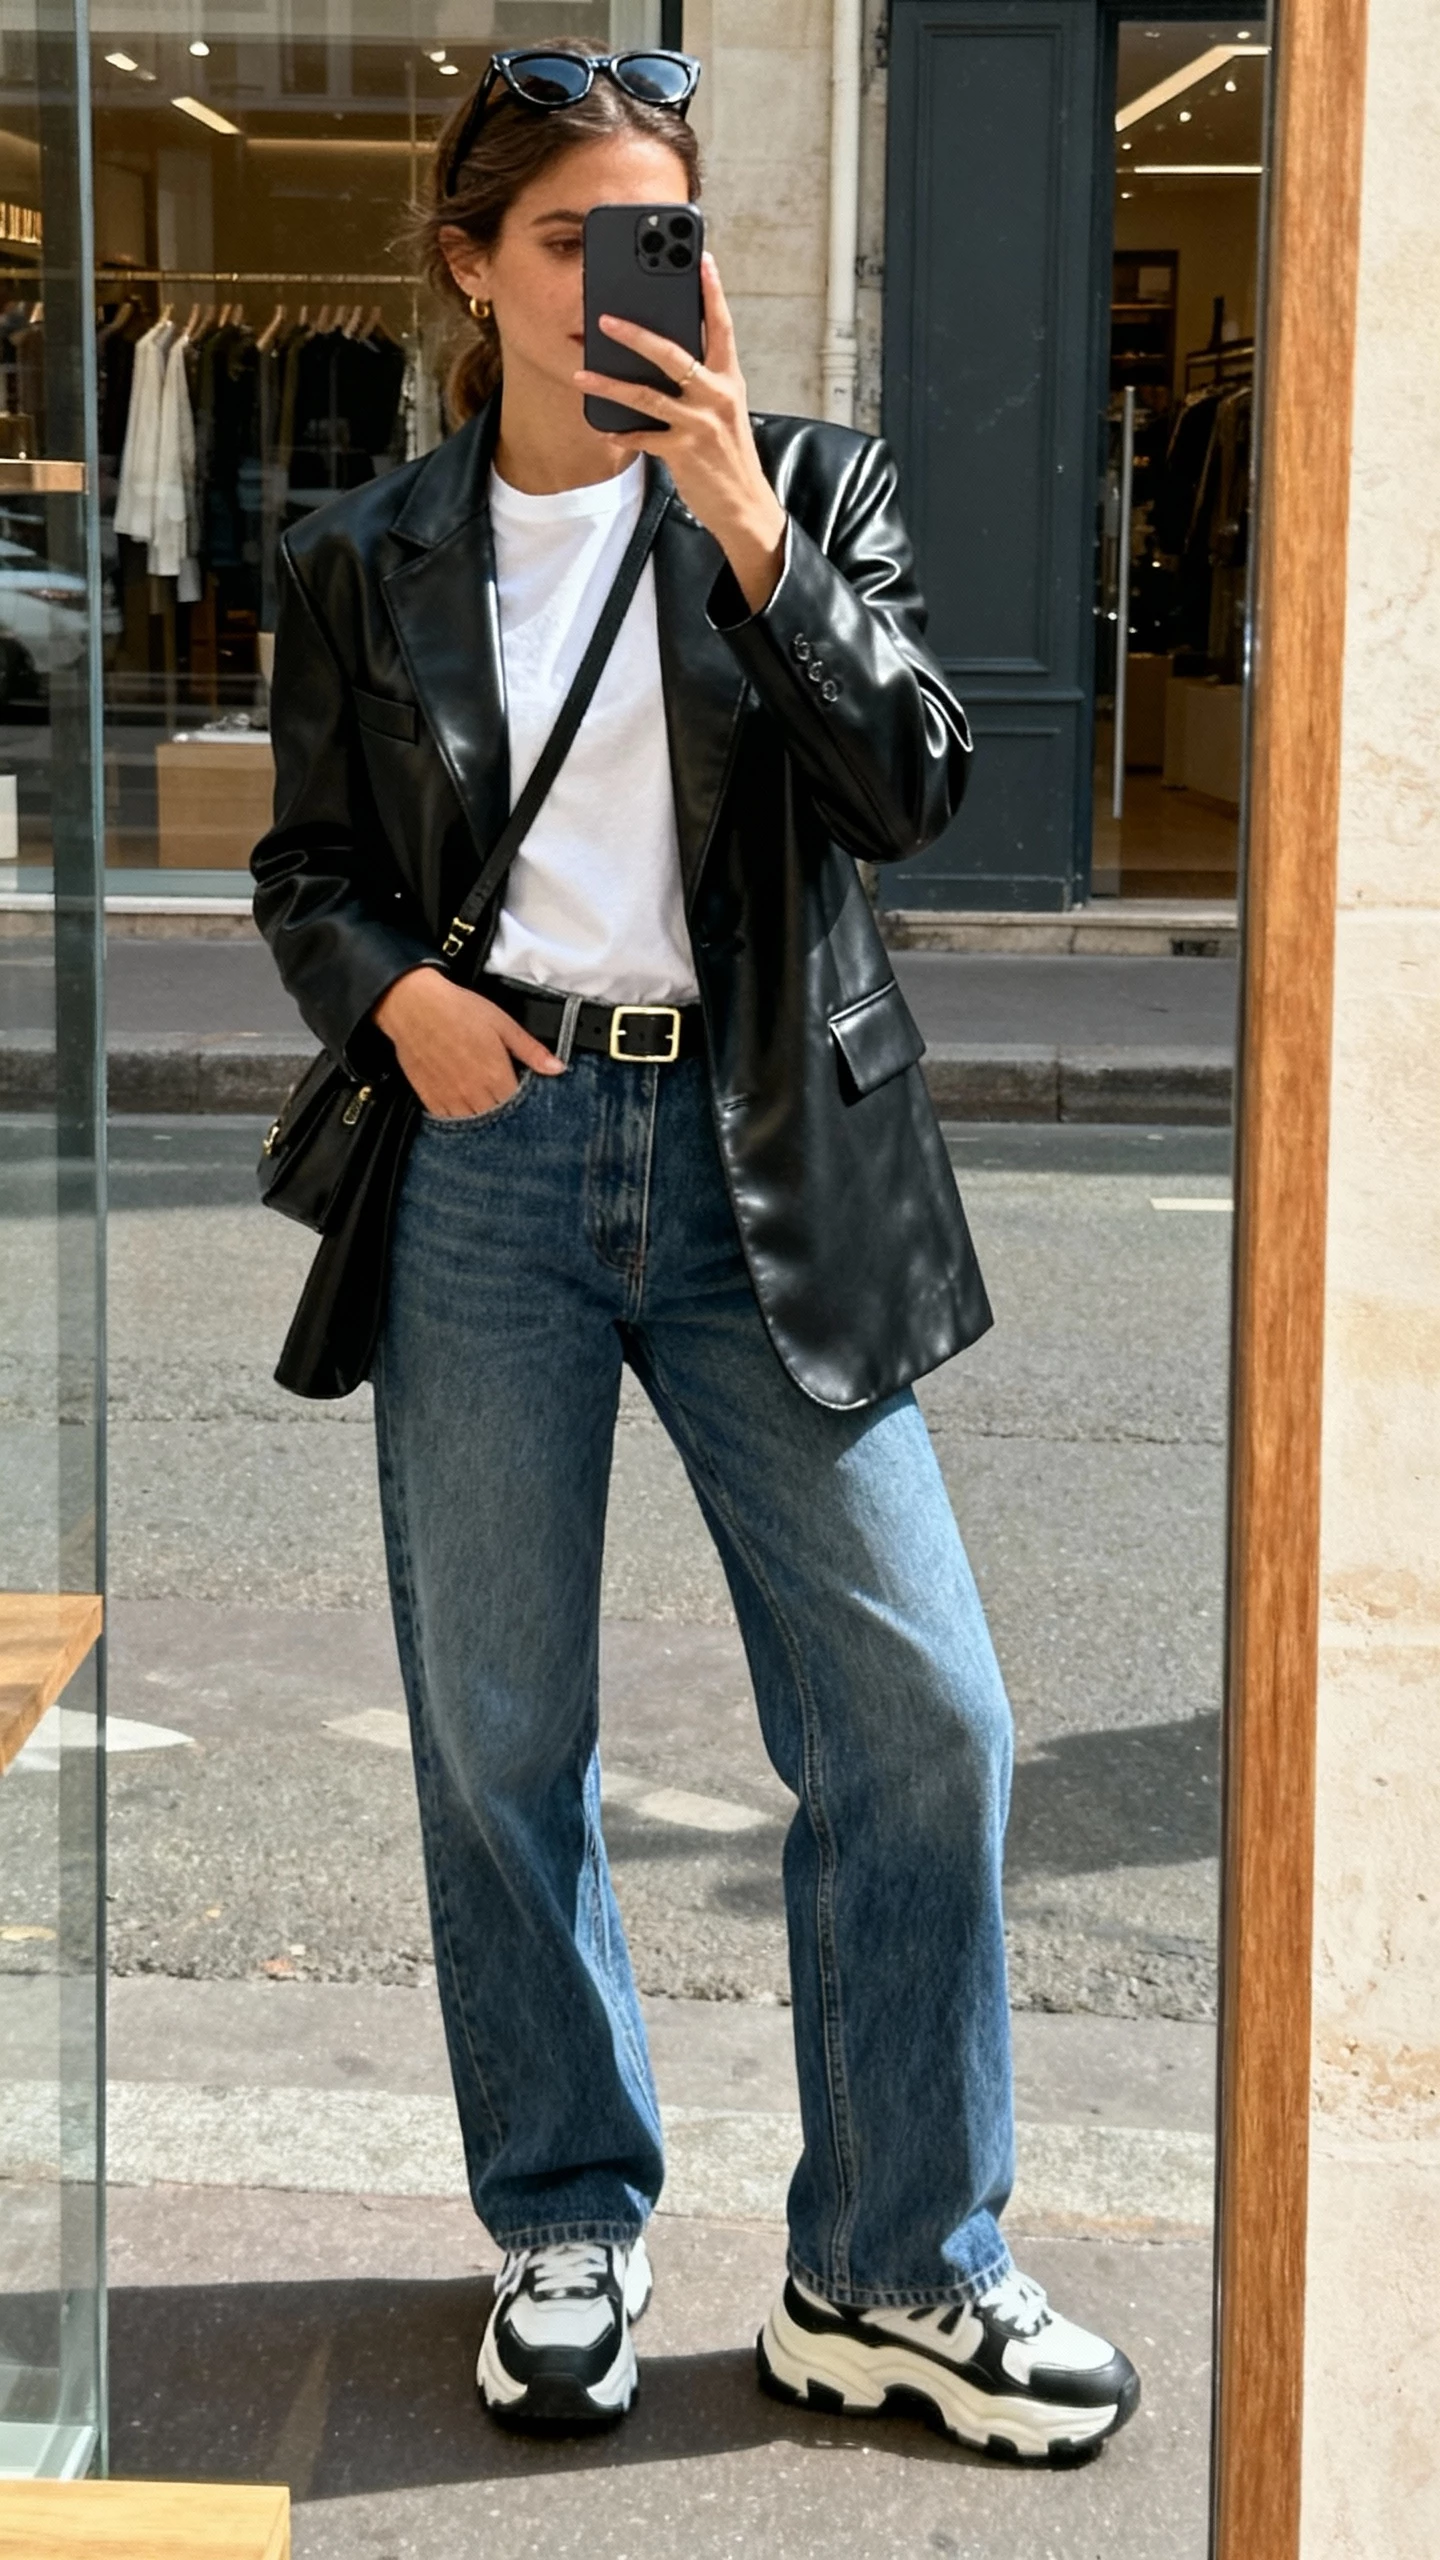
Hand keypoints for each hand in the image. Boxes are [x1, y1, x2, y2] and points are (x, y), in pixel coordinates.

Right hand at [372, 968, 562, 1116]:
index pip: (519, 1106)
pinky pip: (449, 1121)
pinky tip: (463, 1103)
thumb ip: (531, 1051)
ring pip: (474, 1124)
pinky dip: (459, 1117)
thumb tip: (557, 1067)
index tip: (524, 1096)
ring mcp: (451, 1099)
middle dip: (505, 1112)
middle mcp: (474, 1093)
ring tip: (483, 1100)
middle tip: (504, 1098)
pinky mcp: (431, 1099)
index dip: (524, 1103)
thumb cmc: (457, 1010)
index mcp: (496, 1076)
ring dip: (482, 1116)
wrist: (413, 1006)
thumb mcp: (503, 1024)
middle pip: (498, 1119)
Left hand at [574, 251, 786, 614]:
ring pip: (646, 395)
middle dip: (636, 334)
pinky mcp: (683, 452)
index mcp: (729, 379)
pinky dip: (622, 433)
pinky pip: (643, 437)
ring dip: (609, 383)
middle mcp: (717, 395)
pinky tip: (604, 429)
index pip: (722, 327)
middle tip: (605, 318)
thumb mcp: (725, 410)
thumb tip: (664, 357)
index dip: (712, 292)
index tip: (703, 259)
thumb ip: (701, 382)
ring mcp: (699, 424)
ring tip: (581, 373)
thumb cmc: (729, 454)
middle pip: (673, 353)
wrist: (744, 505)